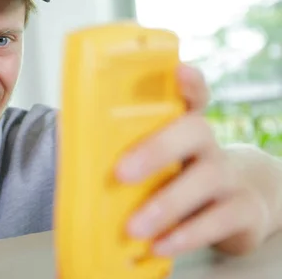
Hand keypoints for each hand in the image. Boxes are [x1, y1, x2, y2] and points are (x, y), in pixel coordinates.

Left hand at [115, 64, 273, 255]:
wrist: (236, 211)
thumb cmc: (179, 179)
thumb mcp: (156, 162)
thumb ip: (123, 151)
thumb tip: (73, 151)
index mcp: (182, 127)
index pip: (190, 95)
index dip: (187, 83)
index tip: (176, 72)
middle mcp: (209, 145)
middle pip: (195, 130)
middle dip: (157, 148)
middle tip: (121, 172)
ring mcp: (230, 176)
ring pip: (207, 177)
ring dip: (166, 203)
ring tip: (133, 227)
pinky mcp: (244, 210)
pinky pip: (219, 220)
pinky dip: (187, 234)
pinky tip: (161, 245)